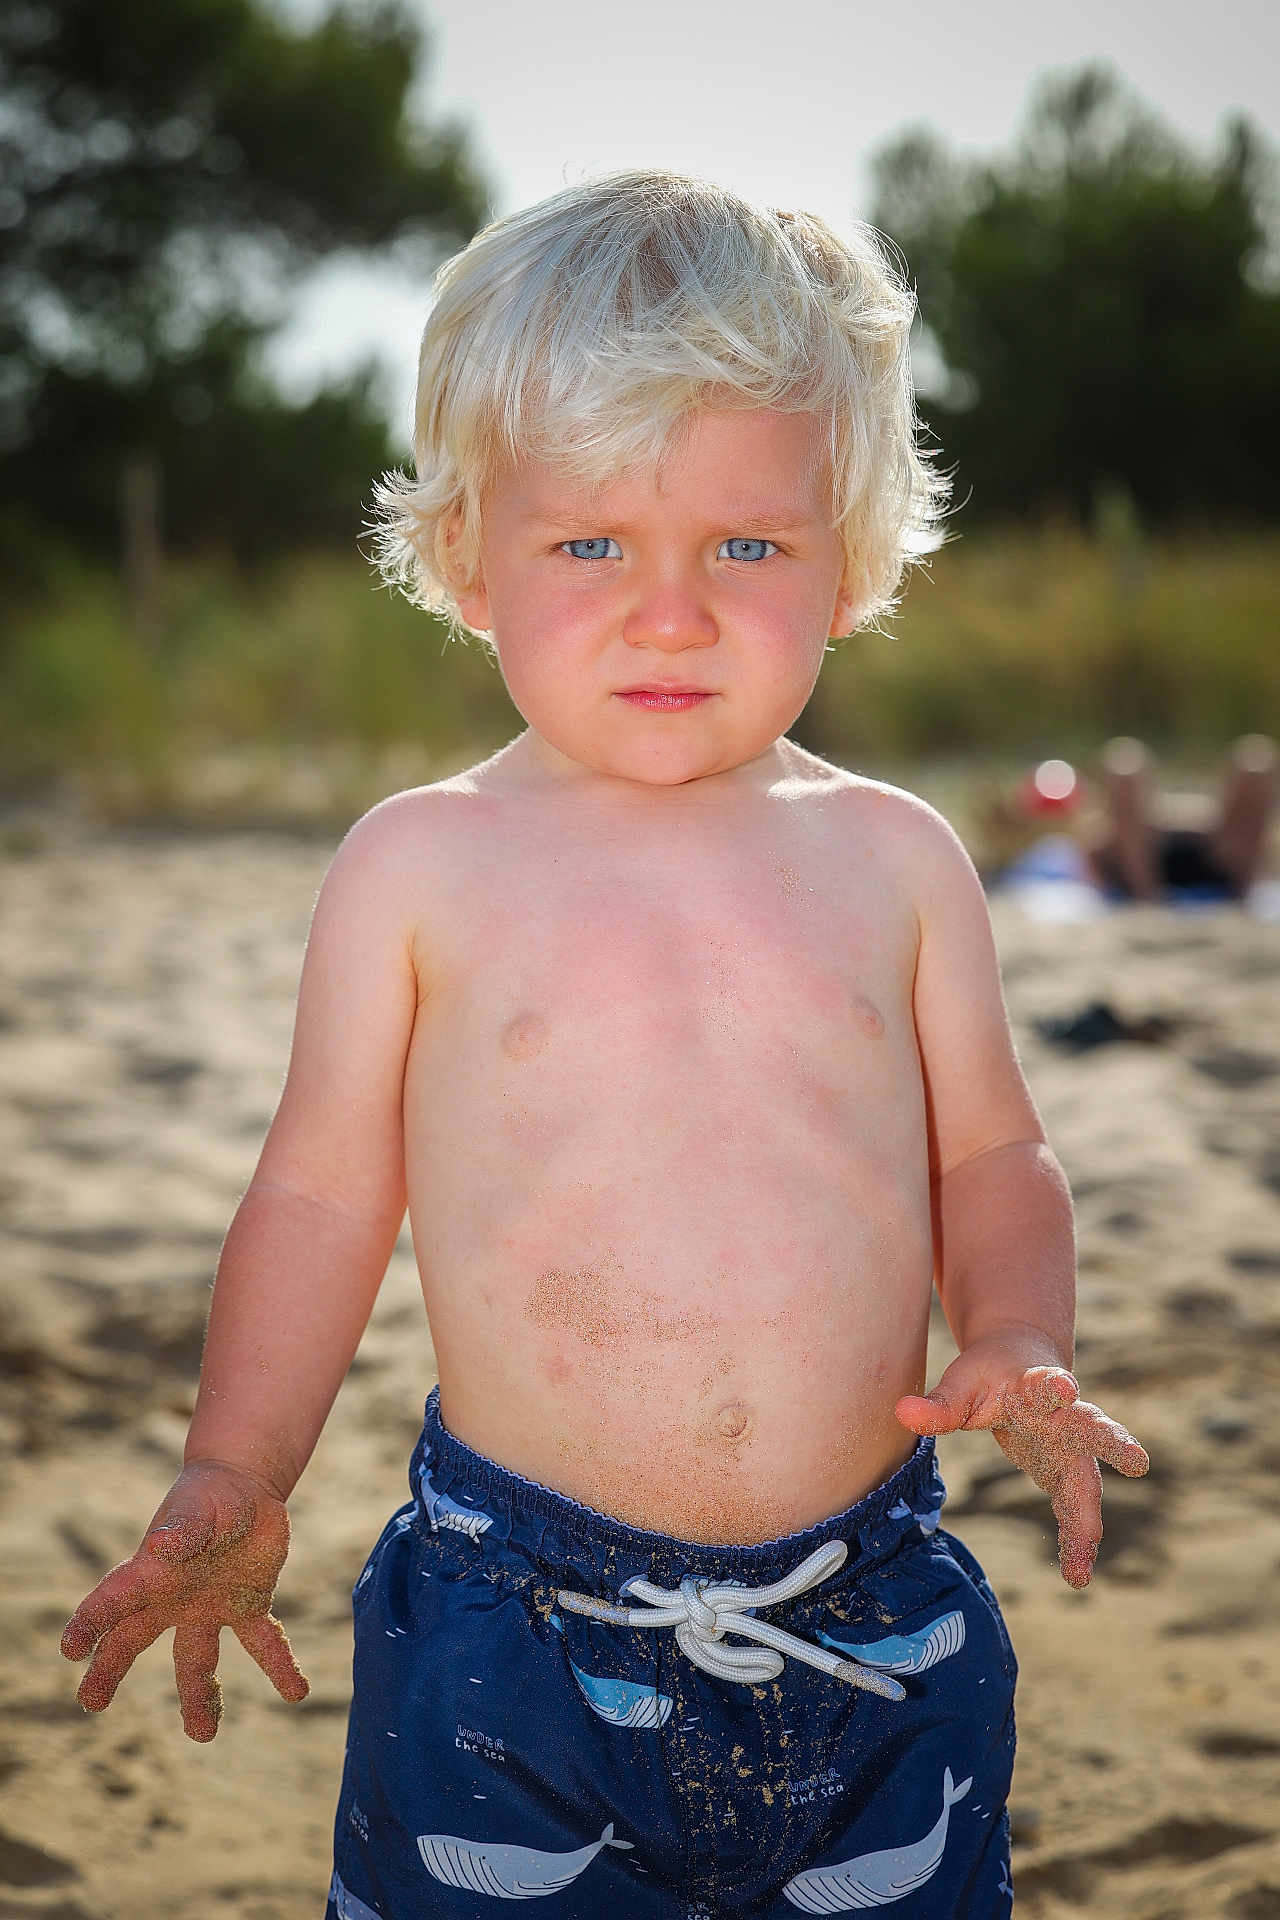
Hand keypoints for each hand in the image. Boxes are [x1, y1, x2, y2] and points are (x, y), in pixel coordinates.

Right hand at [59, 1460, 308, 1740]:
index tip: (71, 1649)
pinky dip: (281, 1668)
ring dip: (201, 1698)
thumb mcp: (197, 1504)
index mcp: (152, 1571)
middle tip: (92, 1703)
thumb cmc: (209, 1494)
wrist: (243, 1489)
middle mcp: (173, 1598)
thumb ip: (182, 1527)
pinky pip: (264, 1644)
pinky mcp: (248, 1606)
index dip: (91, 1622)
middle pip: (134, 1641)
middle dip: (110, 1671)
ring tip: (203, 1735)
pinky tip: (297, 1692)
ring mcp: (209, 1607)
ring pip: (197, 1661)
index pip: (113, 1599)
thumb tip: (162, 1548)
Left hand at [895, 1334, 1149, 1587]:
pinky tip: (1075, 1575)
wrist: (1024, 1364)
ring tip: (1082, 1567)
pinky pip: (1075, 1510)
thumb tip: (901, 1412)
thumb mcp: (961, 1384)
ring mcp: (1073, 1450)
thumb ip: (938, 1404)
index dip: (1054, 1386)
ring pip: (1088, 1483)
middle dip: (1112, 1443)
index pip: (1047, 1384)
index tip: (1064, 1386)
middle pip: (1094, 1430)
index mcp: (1037, 1387)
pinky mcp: (1069, 1474)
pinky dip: (1075, 1539)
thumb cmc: (991, 1373)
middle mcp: (1067, 1418)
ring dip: (1088, 1522)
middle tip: (1137, 1459)